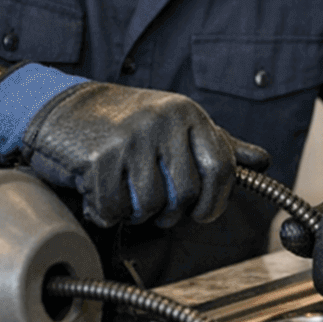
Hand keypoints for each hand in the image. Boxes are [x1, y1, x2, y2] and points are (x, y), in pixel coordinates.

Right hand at [0, 64, 269, 227]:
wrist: (60, 107)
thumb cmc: (123, 121)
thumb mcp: (177, 124)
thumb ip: (220, 144)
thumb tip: (262, 162)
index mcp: (187, 113)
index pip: (221, 168)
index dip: (214, 201)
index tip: (201, 214)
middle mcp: (162, 121)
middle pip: (185, 195)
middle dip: (171, 212)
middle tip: (155, 206)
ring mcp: (130, 138)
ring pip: (150, 206)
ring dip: (136, 213)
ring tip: (125, 195)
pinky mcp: (98, 157)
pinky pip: (113, 209)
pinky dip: (106, 213)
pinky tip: (100, 196)